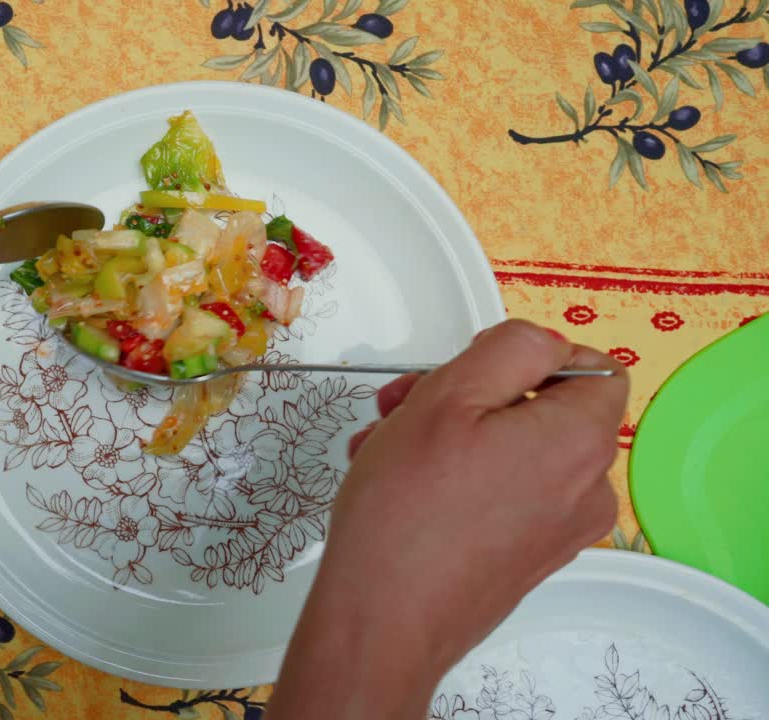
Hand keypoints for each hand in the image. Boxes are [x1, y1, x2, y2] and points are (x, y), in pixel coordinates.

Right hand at [268, 320, 628, 718]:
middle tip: (402, 404)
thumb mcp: (449, 396)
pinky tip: (398, 485)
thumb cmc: (408, 512)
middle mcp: (585, 487)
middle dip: (467, 395)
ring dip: (446, 434)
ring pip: (509, 449)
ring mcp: (557, 528)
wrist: (384, 621)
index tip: (469, 370)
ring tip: (384, 447)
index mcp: (580, 440)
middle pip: (540, 408)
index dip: (527, 357)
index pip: (593, 367)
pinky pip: (500, 493)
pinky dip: (455, 477)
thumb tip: (542, 343)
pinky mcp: (525, 556)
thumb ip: (509, 348)